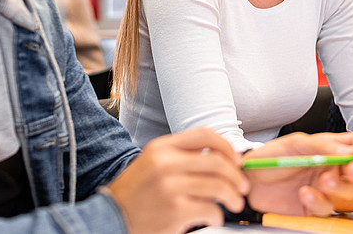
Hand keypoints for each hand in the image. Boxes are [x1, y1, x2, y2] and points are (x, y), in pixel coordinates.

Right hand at [105, 128, 247, 233]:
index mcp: (162, 147)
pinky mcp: (175, 210)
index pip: (205, 135)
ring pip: (219, 186)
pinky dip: (217, 216)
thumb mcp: (153, 163)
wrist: (110, 218)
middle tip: (242, 188)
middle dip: (237, 177)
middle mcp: (166, 163)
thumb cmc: (136, 194)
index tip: (236, 160)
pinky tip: (212, 218)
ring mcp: (170, 186)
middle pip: (217, 162)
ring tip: (234, 203)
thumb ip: (181, 156)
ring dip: (233, 197)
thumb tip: (220, 157)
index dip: (227, 146)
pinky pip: (210, 209)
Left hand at [243, 132, 352, 215]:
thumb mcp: (294, 144)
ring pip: (346, 191)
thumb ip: (320, 145)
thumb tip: (346, 149)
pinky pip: (326, 207)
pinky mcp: (314, 206)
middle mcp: (330, 167)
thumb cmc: (271, 157)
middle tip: (350, 170)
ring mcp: (323, 188)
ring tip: (324, 182)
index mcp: (328, 148)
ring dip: (338, 186)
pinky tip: (305, 193)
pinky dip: (317, 200)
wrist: (249, 180)